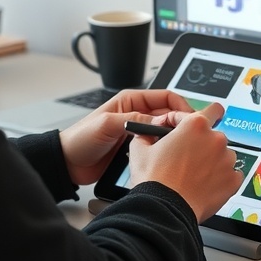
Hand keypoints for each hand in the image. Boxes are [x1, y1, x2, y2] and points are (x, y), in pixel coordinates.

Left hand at [59, 89, 192, 185]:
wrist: (68, 163)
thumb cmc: (80, 139)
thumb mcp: (107, 124)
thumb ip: (134, 120)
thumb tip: (160, 122)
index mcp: (131, 101)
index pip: (165, 96)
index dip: (181, 105)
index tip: (191, 118)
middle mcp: (137, 114)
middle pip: (169, 115)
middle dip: (181, 123)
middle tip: (190, 135)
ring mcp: (138, 132)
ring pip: (165, 132)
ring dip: (173, 138)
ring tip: (182, 146)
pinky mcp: (136, 149)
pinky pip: (157, 147)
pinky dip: (164, 151)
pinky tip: (169, 157)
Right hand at [128, 103, 242, 222]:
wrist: (164, 210)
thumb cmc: (154, 181)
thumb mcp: (140, 148)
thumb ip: (148, 133)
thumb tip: (149, 133)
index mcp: (196, 125)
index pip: (212, 110)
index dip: (196, 120)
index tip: (189, 128)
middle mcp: (216, 139)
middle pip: (213, 136)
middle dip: (201, 144)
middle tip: (185, 158)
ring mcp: (227, 160)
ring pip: (222, 155)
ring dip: (211, 161)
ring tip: (193, 175)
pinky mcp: (233, 180)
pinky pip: (230, 175)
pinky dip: (220, 178)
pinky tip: (204, 184)